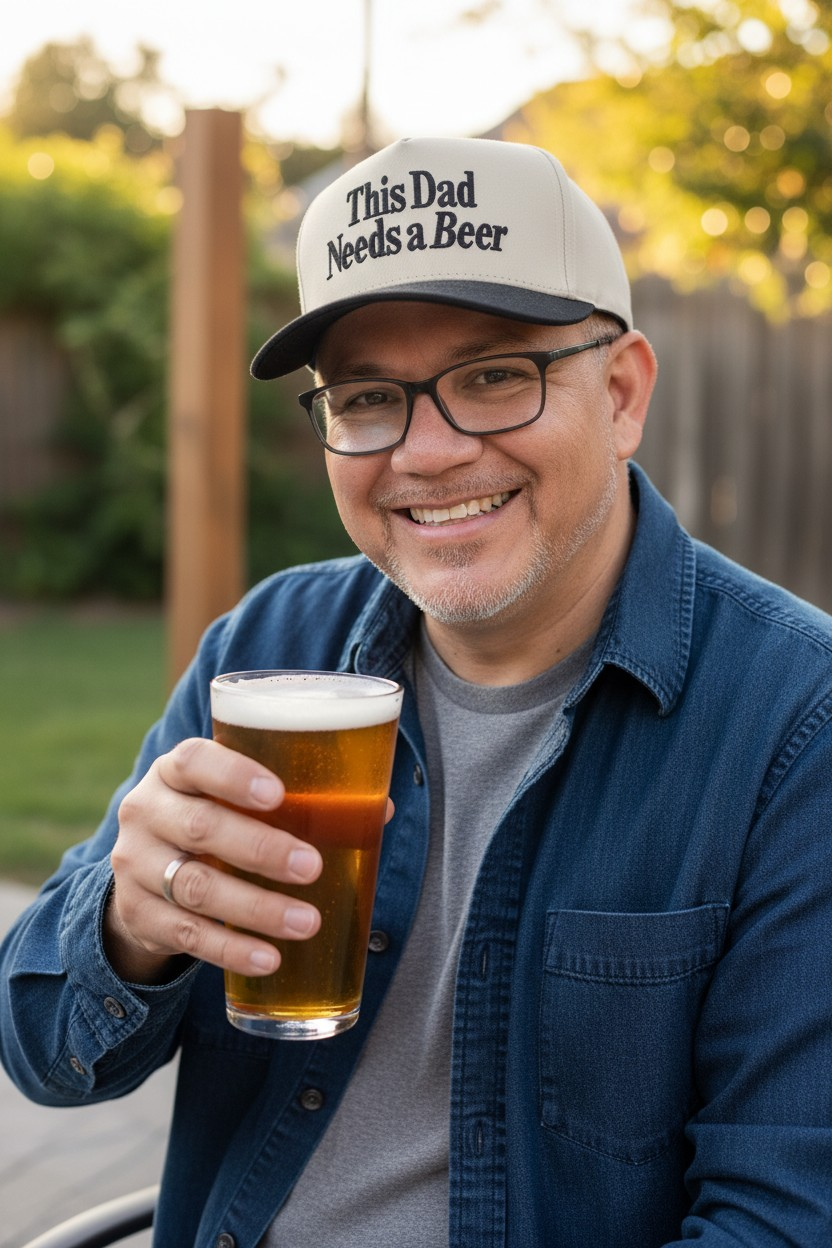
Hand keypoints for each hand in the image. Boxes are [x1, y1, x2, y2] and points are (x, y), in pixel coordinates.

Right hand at [106, 738, 323, 983]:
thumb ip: (298, 798)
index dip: (233, 774)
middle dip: (260, 848)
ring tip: (308, 922)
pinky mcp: (138, 916)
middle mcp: (147, 812)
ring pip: (195, 887)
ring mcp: (135, 866)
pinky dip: (231, 949)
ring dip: (256, 908)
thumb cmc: (214, 821)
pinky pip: (186, 934)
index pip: (193, 761)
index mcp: (174, 772)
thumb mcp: (235, 800)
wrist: (143, 873)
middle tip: (311, 866)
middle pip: (200, 827)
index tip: (278, 793)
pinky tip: (269, 958)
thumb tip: (383, 809)